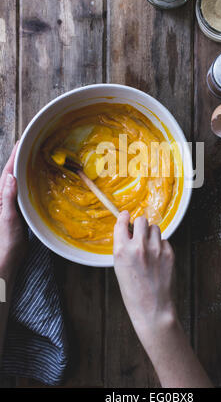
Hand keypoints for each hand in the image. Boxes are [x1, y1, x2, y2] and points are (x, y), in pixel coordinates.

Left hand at [0, 143, 26, 273]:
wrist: (7, 259)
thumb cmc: (5, 241)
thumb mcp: (8, 218)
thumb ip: (7, 197)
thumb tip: (10, 176)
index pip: (8, 170)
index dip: (15, 155)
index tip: (22, 142)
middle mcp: (4, 196)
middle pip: (12, 172)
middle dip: (20, 156)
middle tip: (30, 143)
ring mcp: (11, 202)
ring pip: (18, 180)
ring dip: (24, 167)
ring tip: (34, 155)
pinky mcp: (18, 209)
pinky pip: (23, 190)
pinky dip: (29, 180)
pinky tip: (36, 178)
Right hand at [114, 211, 176, 335]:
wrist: (153, 309)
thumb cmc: (133, 291)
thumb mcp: (120, 267)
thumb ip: (123, 247)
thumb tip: (129, 230)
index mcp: (121, 250)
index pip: (122, 222)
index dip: (125, 217)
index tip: (126, 215)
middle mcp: (138, 247)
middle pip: (142, 220)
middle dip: (140, 225)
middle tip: (140, 233)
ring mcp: (155, 249)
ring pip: (155, 228)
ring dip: (151, 234)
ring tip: (150, 248)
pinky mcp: (169, 253)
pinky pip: (164, 241)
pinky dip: (161, 246)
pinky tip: (158, 259)